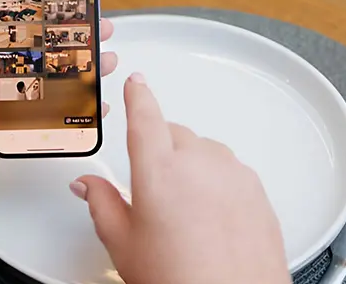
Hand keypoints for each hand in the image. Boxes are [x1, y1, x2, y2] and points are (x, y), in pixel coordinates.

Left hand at [0, 0, 117, 199]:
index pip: (5, 14)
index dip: (33, 0)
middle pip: (37, 45)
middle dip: (68, 33)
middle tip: (97, 23)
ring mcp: (0, 101)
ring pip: (49, 78)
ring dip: (79, 67)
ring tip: (107, 58)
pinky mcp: (8, 131)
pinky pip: (48, 118)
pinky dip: (74, 111)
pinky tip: (96, 103)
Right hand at [71, 73, 290, 283]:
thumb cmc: (182, 282)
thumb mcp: (123, 244)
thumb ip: (101, 203)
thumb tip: (88, 185)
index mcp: (160, 170)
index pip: (144, 116)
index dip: (138, 95)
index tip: (136, 82)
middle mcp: (200, 163)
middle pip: (174, 135)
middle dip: (160, 151)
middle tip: (151, 191)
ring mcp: (233, 175)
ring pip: (205, 152)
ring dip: (190, 166)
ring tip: (182, 212)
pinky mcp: (257, 191)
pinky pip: (230, 172)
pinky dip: (216, 183)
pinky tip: (208, 218)